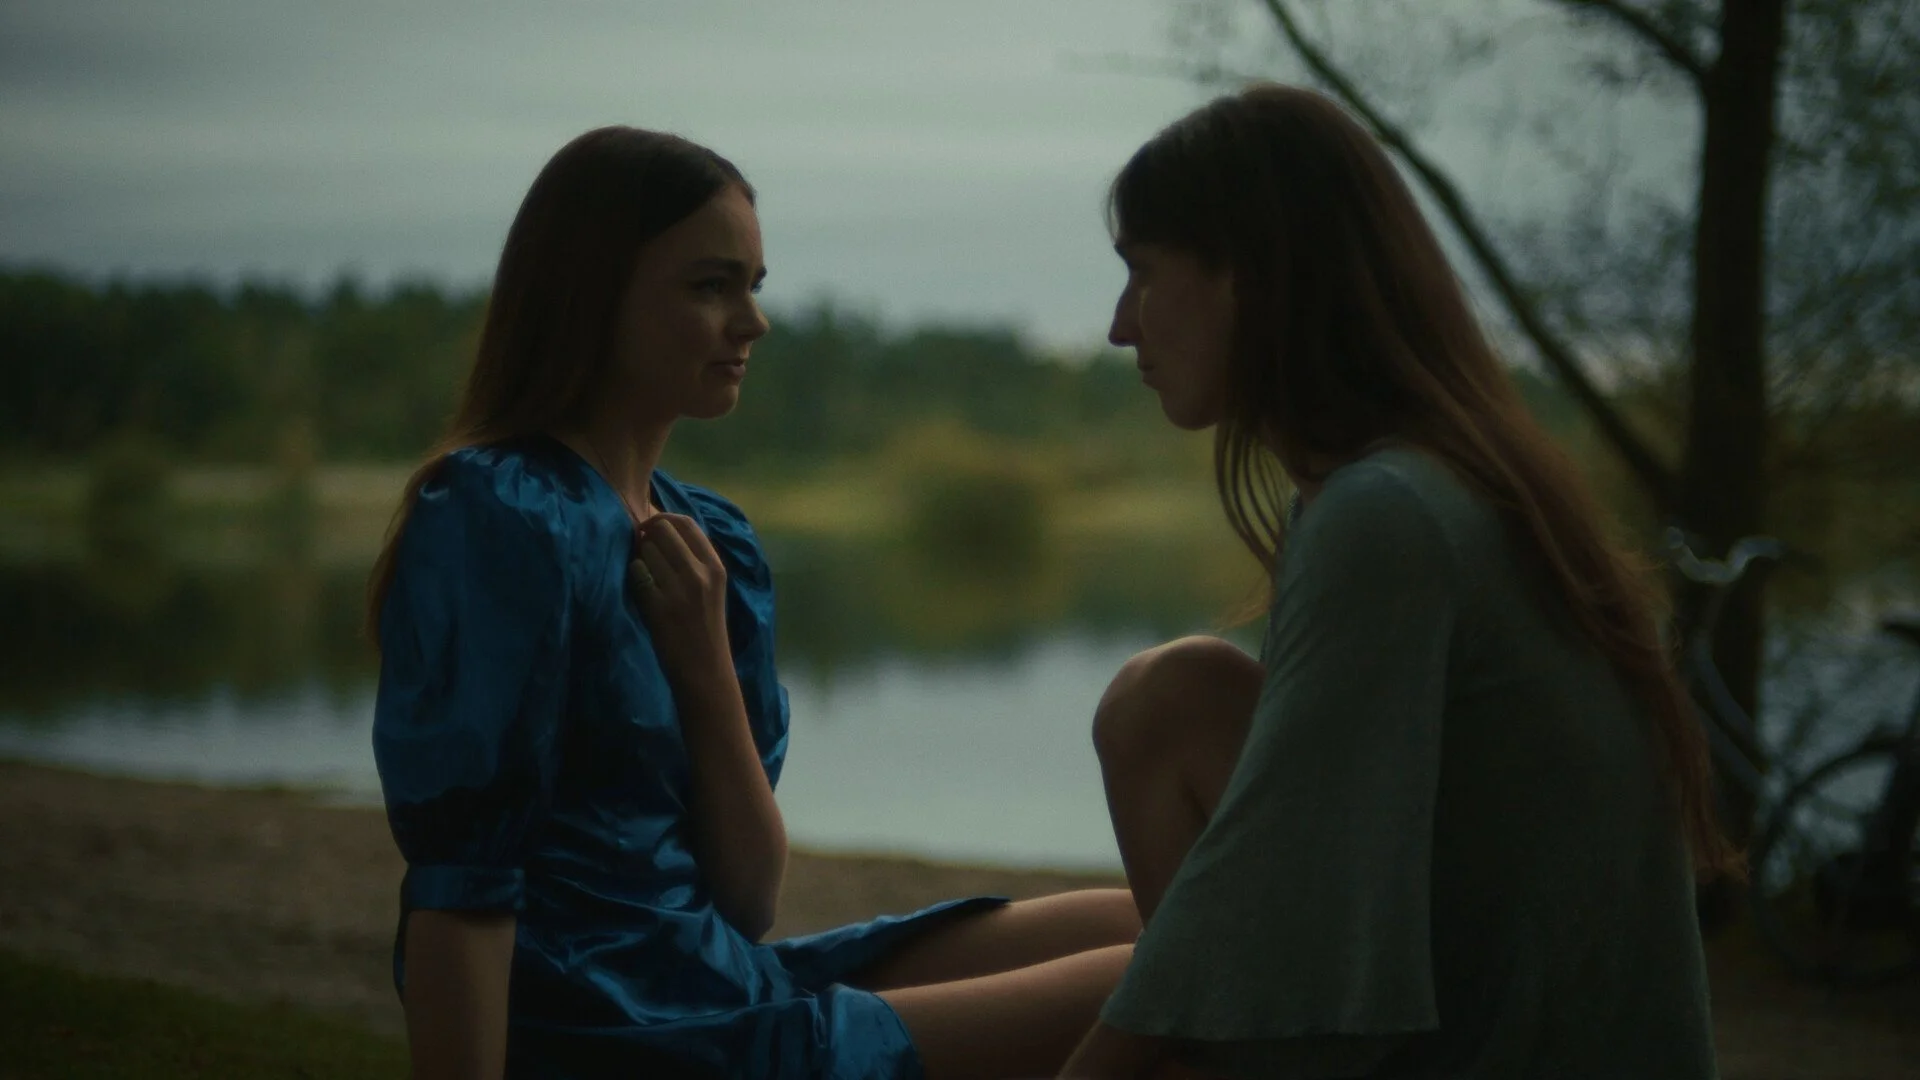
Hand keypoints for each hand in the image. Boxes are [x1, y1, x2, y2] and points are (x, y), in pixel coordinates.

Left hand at [630, 513, 731, 688]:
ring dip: (638, 556)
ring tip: (644, 573)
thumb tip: (661, 528)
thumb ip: (695, 559)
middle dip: (646, 535)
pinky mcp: (659, 607)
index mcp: (716, 567)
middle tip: (640, 548)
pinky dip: (633, 576)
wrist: (705, 669)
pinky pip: (636, 573)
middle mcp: (700, 573)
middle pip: (663, 530)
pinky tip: (640, 588)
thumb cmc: (706, 627)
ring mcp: (679, 590)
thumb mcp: (713, 588)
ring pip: (646, 549)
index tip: (651, 528)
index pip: (687, 523)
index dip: (663, 519)